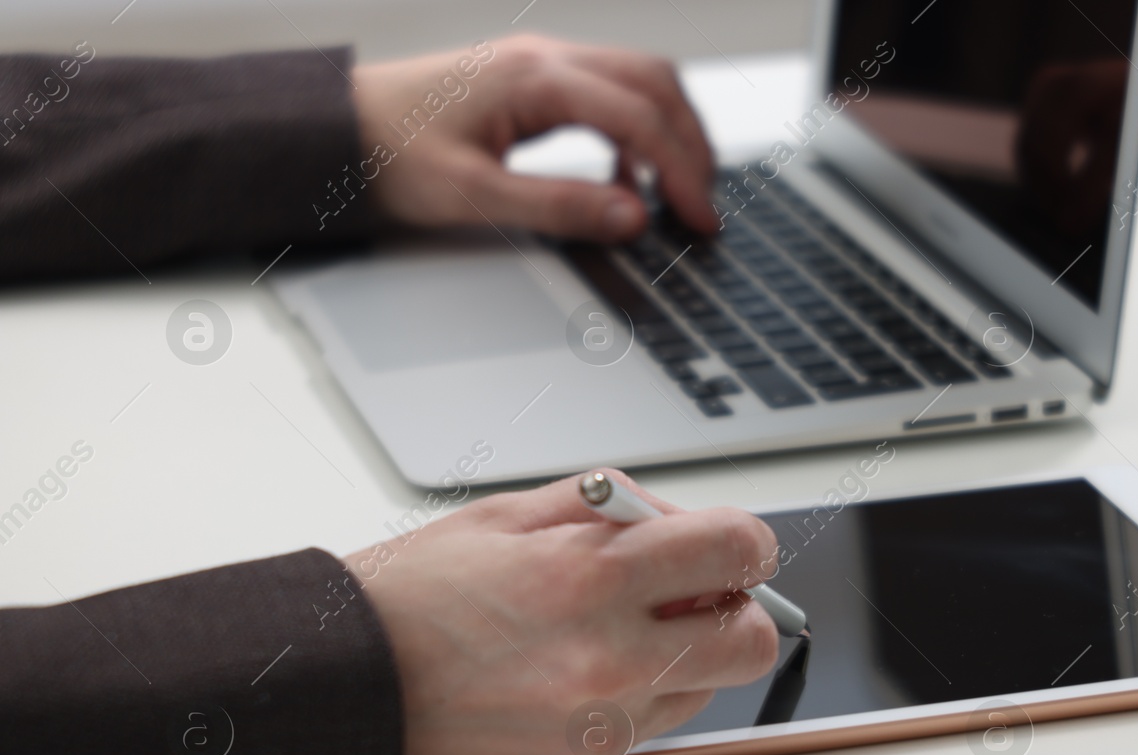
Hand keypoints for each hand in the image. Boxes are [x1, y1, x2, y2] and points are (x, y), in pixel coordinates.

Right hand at [345, 470, 779, 754]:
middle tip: (687, 602)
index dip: (747, 544)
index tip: (733, 550)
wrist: (325, 704)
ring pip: (695, 695)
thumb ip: (605, 510)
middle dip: (735, 614)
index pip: (737, 550)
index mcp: (591, 578)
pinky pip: (630, 746)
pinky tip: (542, 698)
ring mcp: (596, 735)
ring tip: (589, 646)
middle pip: (751, 642)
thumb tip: (676, 521)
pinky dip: (606, 718)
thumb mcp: (498, 519)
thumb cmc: (399, 606)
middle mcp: (608, 662)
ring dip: (669, 665)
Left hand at [350, 35, 717, 239]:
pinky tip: (628, 179)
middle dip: (692, 145)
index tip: (700, 219)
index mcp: (535, 78)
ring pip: (639, 82)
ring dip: (671, 132)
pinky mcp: (534, 82)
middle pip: (655, 83)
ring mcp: (542, 64)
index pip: (640, 116)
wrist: (336, 129)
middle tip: (706, 206)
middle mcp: (546, 58)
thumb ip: (560, 207)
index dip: (682, 170)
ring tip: (682, 192)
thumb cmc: (389, 154)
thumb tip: (633, 218)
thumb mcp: (474, 195)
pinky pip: (608, 94)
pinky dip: (636, 134)